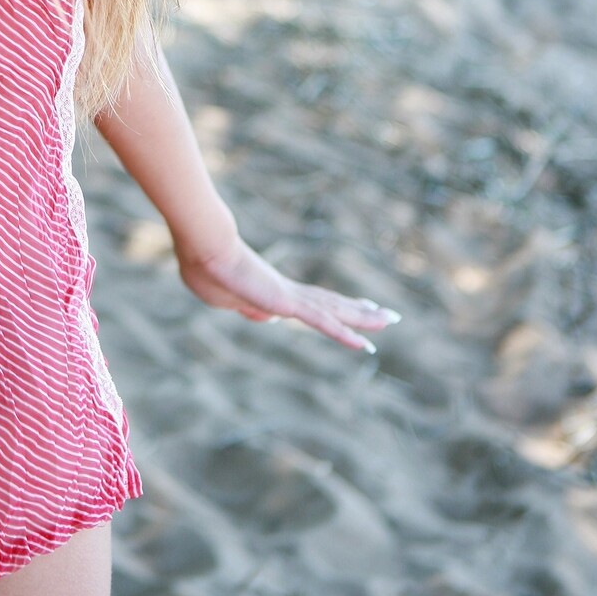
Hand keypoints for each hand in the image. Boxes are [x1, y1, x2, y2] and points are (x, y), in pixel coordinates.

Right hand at [176, 232, 401, 354]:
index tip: (353, 307)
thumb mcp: (225, 298)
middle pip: (332, 304)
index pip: (313, 302)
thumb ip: (247, 308)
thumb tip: (264, 316)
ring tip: (390, 320)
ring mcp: (290, 298)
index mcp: (274, 292)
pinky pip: (321, 323)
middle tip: (386, 314)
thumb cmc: (207, 269)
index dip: (335, 307)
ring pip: (335, 312)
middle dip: (360, 311)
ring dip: (363, 319)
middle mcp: (289, 293)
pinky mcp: (287, 304)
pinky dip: (343, 334)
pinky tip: (363, 345)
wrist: (206, 250)